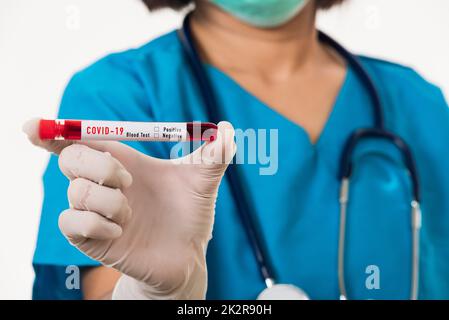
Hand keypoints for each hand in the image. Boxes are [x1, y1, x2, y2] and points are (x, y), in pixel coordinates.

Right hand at [23, 119, 235, 298]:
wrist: (188, 254)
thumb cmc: (191, 213)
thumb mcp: (204, 180)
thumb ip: (216, 153)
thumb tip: (228, 129)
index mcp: (122, 162)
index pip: (80, 140)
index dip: (53, 132)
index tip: (33, 127)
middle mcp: (103, 184)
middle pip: (70, 159)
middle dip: (98, 165)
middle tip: (127, 179)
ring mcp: (94, 212)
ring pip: (76, 193)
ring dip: (109, 201)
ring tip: (132, 215)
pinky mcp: (90, 239)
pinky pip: (72, 224)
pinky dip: (97, 224)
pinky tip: (120, 232)